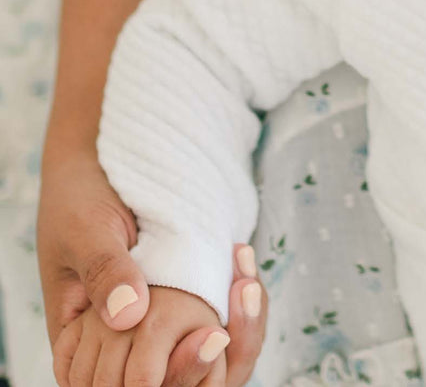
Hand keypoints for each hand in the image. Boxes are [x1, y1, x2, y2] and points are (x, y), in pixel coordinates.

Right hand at [37, 146, 267, 384]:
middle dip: (210, 356)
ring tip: (248, 280)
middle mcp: (119, 341)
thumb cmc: (80, 196)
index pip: (128, 385)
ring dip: (236, 325)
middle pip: (170, 380)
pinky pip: (216, 318)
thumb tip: (130, 315)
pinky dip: (238, 301)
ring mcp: (154, 320)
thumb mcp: (85, 230)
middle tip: (244, 295)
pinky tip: (245, 262)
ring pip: (201, 355)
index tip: (212, 338)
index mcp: (78, 343)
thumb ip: (104, 271)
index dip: (172, 374)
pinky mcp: (183, 295)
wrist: (100, 159)